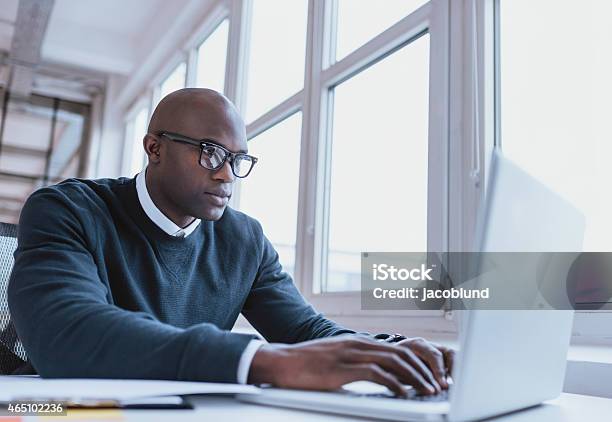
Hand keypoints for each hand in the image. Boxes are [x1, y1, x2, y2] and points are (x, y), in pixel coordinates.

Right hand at [248, 335, 443, 396]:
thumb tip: (376, 374)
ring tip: (426, 391)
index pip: (397, 349)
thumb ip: (356, 362)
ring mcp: (352, 354)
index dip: (417, 363)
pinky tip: (403, 394)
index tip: (429, 377)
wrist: (282, 362)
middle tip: (435, 386)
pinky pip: (376, 374)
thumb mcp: (336, 359)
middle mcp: (359, 344)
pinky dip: (394, 384)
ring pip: (394, 363)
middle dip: (423, 371)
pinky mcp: (344, 369)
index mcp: (359, 342)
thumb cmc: (306, 364)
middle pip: (401, 354)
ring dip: (415, 378)